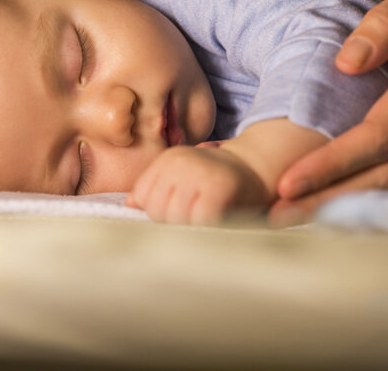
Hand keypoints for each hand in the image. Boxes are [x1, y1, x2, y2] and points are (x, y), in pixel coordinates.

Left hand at [126, 145, 271, 224]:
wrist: (258, 168)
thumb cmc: (216, 181)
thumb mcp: (183, 179)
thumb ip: (156, 190)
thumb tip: (129, 203)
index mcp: (168, 158)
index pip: (142, 196)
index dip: (158, 211)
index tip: (180, 209)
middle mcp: (181, 162)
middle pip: (157, 210)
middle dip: (172, 222)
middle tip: (195, 217)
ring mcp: (199, 174)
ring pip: (175, 219)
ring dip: (191, 228)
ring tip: (206, 219)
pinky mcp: (217, 190)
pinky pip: (199, 222)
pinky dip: (208, 229)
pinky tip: (218, 221)